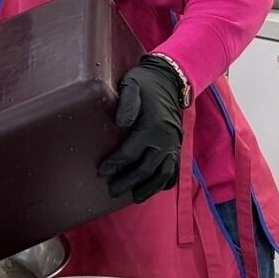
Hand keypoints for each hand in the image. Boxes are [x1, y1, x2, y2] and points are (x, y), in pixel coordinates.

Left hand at [97, 56, 186, 203]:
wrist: (170, 79)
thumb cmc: (145, 83)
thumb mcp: (132, 84)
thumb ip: (127, 103)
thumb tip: (121, 124)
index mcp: (151, 127)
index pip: (130, 153)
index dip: (115, 165)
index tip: (101, 172)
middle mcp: (165, 139)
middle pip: (145, 169)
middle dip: (127, 182)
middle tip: (112, 191)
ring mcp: (173, 144)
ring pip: (163, 174)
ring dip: (149, 188)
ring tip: (134, 198)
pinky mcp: (178, 145)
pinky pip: (174, 169)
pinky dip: (165, 182)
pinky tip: (155, 189)